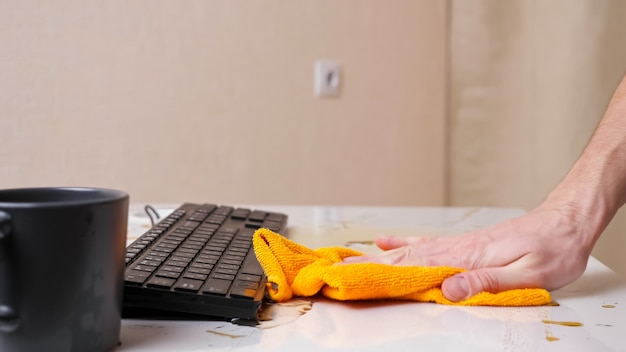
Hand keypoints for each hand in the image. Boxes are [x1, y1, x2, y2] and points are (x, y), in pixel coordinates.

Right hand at [342, 206, 593, 300]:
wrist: (565, 223)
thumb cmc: (552, 250)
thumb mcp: (527, 274)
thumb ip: (485, 281)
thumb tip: (447, 289)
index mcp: (465, 257)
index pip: (413, 267)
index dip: (380, 273)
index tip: (352, 276)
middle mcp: (454, 248)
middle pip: (402, 258)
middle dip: (367, 265)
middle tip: (337, 269)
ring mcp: (456, 244)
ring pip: (407, 251)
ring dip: (376, 257)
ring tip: (349, 259)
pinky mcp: (462, 244)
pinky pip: (424, 245)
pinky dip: (400, 246)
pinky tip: (385, 244)